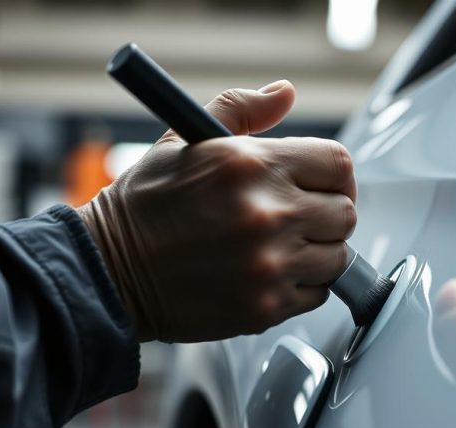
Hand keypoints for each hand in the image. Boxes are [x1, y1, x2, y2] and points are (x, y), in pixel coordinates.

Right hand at [78, 81, 356, 341]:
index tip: (324, 186)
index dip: (336, 176)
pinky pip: (316, 294)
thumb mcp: (186, 139)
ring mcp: (269, 264)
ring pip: (337, 258)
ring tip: (282, 249)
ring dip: (317, 254)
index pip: (338, 164)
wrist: (109, 271)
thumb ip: (241, 110)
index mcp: (252, 164)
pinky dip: (301, 287)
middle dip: (326, 214)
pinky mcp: (265, 306)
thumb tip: (284, 93)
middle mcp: (267, 213)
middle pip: (345, 213)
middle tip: (300, 219)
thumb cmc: (146, 205)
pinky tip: (267, 274)